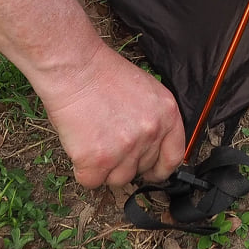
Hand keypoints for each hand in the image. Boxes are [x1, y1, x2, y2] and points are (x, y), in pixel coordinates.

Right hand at [33, 44, 185, 187]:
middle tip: (107, 141)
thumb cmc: (102, 73)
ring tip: (92, 139)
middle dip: (124, 162)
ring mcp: (126, 148)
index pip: (173, 157)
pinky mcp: (98, 159)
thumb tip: (147, 147)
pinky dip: (83, 169)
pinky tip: (79, 146)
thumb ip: (152, 120)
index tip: (148, 171)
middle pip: (141, 170)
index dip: (159, 168)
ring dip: (103, 168)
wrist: (75, 66)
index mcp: (167, 114)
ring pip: (117, 180)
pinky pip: (91, 181)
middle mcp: (151, 133)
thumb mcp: (145, 91)